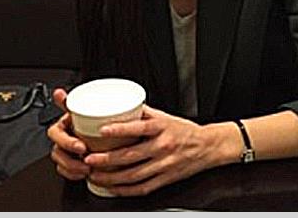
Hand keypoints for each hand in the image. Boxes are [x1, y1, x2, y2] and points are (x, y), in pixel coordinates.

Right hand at [47, 88, 90, 180]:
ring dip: (73, 168)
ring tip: (87, 168)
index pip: (55, 134)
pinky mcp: (70, 162)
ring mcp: (65, 152)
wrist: (97, 128)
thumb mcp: (80, 107)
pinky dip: (74, 174)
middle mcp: (62, 139)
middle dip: (70, 159)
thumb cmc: (87, 116)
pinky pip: (66, 172)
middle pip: (57, 152)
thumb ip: (69, 102)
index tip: (81, 146)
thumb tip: (57, 92)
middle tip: (86, 158)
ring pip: (61, 164)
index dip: (66, 142)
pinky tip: (84, 174)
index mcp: (61, 126)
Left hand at [83, 105, 218, 195]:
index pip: (138, 128)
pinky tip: (112, 188)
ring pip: (133, 176)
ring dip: (111, 178)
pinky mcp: (165, 179)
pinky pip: (142, 188)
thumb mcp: (165, 116)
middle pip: (130, 156)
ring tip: (95, 175)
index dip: (119, 130)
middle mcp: (162, 147)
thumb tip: (123, 107)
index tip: (102, 130)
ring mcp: (164, 165)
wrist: (207, 146)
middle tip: (89, 159)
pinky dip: (125, 190)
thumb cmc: (185, 130)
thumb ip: (144, 113)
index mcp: (162, 128)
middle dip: (106, 160)